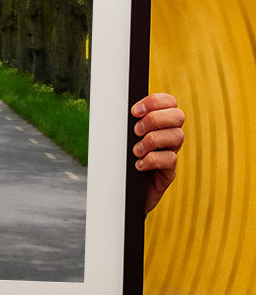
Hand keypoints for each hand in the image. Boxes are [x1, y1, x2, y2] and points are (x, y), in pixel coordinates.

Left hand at [131, 92, 184, 213]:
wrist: (122, 193)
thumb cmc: (121, 161)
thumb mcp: (123, 139)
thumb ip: (126, 124)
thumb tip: (116, 111)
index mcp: (159, 123)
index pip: (169, 102)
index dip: (155, 101)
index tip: (134, 111)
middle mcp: (169, 136)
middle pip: (178, 116)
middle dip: (154, 119)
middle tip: (136, 131)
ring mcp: (171, 153)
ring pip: (177, 136)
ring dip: (152, 140)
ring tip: (136, 151)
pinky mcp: (169, 172)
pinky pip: (170, 159)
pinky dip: (152, 160)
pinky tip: (138, 165)